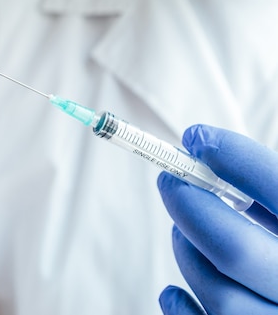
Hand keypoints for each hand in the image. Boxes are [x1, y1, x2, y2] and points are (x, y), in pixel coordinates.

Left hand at [157, 124, 277, 313]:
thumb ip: (266, 186)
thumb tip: (199, 145)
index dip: (235, 158)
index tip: (198, 138)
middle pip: (234, 249)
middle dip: (190, 207)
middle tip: (170, 181)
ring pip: (217, 292)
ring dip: (187, 252)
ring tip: (182, 234)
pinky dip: (180, 306)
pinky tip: (174, 291)